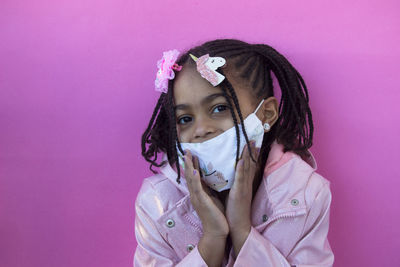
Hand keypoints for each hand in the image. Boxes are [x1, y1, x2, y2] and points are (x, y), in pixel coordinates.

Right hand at [183, 150, 228, 237]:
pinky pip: (197, 189)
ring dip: (189, 167)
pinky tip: (195, 171)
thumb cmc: (217, 216)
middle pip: (190, 175)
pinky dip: (195, 179)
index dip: (193, 164)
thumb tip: (214, 179)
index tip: (192, 154)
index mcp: (199, 193)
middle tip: (186, 150)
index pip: (195, 176)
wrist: (217, 232)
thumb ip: (211, 189)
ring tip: (188, 156)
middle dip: (188, 162)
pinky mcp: (202, 202)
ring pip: (191, 179)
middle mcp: (196, 194)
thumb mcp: (214, 198)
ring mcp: (197, 198)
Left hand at [225, 141, 259, 256]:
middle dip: (252, 151)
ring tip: (249, 143)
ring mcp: (244, 188)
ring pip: (246, 168)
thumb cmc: (233, 211)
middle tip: (253, 137)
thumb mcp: (233, 194)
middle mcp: (246, 184)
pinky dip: (241, 169)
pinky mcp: (239, 193)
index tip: (252, 143)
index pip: (248, 166)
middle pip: (250, 164)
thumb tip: (226, 173)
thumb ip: (232, 183)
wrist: (238, 226)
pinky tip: (241, 160)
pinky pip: (240, 179)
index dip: (250, 154)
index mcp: (244, 184)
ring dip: (248, 155)